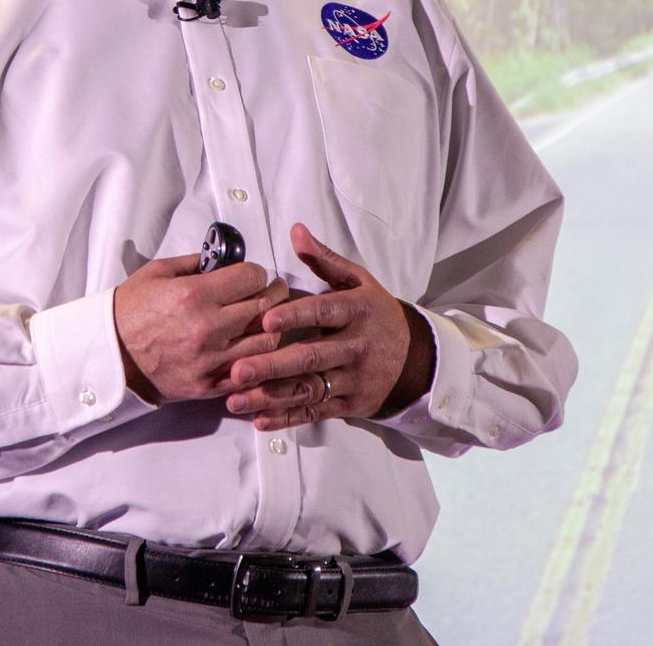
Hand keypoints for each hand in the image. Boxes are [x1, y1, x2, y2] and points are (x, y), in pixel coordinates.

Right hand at [114, 255, 288, 403]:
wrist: (108, 354)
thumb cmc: (129, 312)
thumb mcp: (158, 273)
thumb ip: (196, 263)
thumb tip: (225, 260)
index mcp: (194, 296)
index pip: (251, 278)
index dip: (257, 273)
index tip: (255, 275)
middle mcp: (206, 328)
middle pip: (264, 308)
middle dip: (273, 295)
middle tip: (273, 291)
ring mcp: (209, 360)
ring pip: (265, 343)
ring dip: (271, 328)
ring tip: (267, 320)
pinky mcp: (207, 385)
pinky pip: (249, 374)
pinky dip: (259, 361)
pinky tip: (256, 349)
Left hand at [225, 224, 434, 430]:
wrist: (416, 359)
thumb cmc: (376, 315)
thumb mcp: (359, 282)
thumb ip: (324, 260)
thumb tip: (296, 231)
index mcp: (357, 311)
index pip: (324, 312)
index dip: (296, 316)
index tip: (265, 319)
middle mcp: (356, 347)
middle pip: (311, 357)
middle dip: (272, 365)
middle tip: (237, 370)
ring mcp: (353, 380)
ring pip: (309, 389)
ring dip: (271, 397)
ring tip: (236, 400)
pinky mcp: (349, 405)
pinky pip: (315, 411)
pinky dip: (287, 418)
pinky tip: (259, 420)